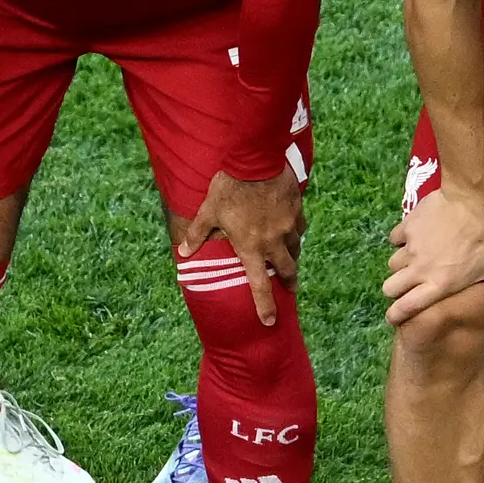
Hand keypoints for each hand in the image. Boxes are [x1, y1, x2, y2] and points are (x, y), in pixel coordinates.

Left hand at [177, 171, 306, 325]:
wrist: (255, 162)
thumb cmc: (229, 188)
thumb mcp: (209, 211)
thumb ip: (197, 234)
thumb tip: (184, 253)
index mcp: (250, 247)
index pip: (259, 285)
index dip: (265, 306)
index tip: (270, 321)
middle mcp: (272, 242)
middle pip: (287, 270)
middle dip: (289, 282)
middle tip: (291, 288)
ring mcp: (288, 226)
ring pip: (296, 248)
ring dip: (292, 255)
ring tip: (290, 257)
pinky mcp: (296, 209)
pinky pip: (299, 226)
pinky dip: (296, 230)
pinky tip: (292, 227)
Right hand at [383, 179, 483, 326]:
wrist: (472, 199)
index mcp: (439, 284)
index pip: (407, 307)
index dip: (397, 315)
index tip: (395, 316)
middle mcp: (420, 269)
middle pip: (390, 288)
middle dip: (395, 290)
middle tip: (406, 284)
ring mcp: (410, 248)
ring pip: (392, 263)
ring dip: (401, 264)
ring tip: (414, 258)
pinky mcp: (406, 227)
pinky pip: (395, 238)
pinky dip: (401, 238)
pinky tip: (414, 235)